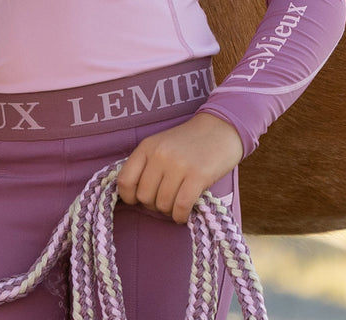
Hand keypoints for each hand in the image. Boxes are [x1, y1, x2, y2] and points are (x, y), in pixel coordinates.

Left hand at [116, 112, 244, 223]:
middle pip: (144, 197)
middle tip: (166, 200)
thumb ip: (147, 165)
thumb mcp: (162, 145)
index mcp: (147, 146)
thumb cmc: (190, 142)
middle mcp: (159, 155)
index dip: (129, 196)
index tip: (139, 200)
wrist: (221, 128)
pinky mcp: (198, 176)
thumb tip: (134, 197)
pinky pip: (180, 207)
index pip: (125, 180)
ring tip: (178, 203)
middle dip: (153, 205)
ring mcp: (178, 165)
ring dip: (169, 211)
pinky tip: (184, 213)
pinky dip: (180, 216)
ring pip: (162, 204)